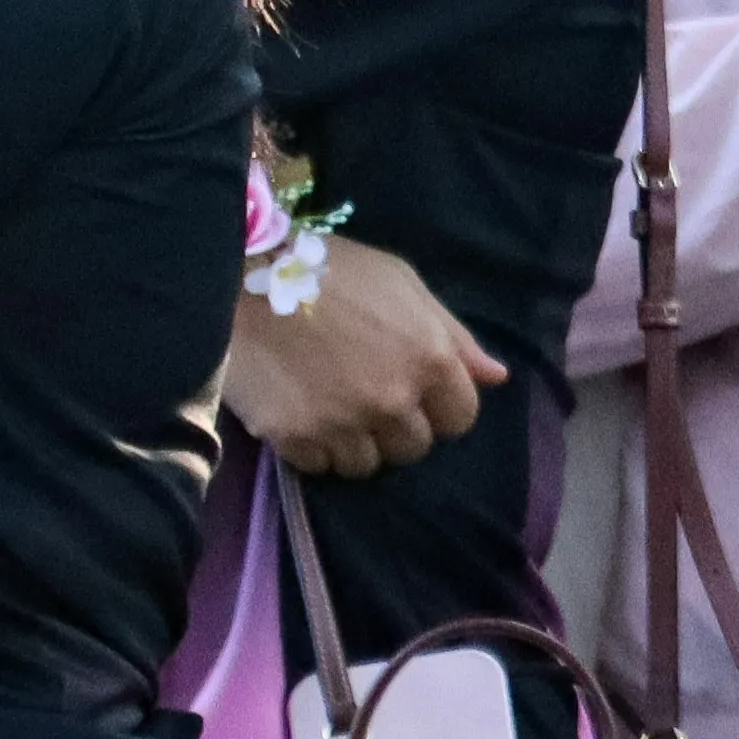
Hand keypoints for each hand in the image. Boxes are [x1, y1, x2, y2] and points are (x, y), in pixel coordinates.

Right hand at [224, 223, 499, 478]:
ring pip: (366, 465)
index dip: (439, 409)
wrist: (242, 274)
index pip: (460, 418)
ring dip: (354, 444)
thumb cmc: (331, 270)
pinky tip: (301, 415)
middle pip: (414, 448)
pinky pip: (318, 467)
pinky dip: (313, 450)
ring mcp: (342, 422)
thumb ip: (453, 336)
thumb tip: (496, 377)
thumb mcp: (403, 285)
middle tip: (365, 398)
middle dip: (397, 429)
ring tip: (331, 408)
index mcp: (428, 359)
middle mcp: (392, 398)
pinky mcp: (294, 436)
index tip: (414, 394)